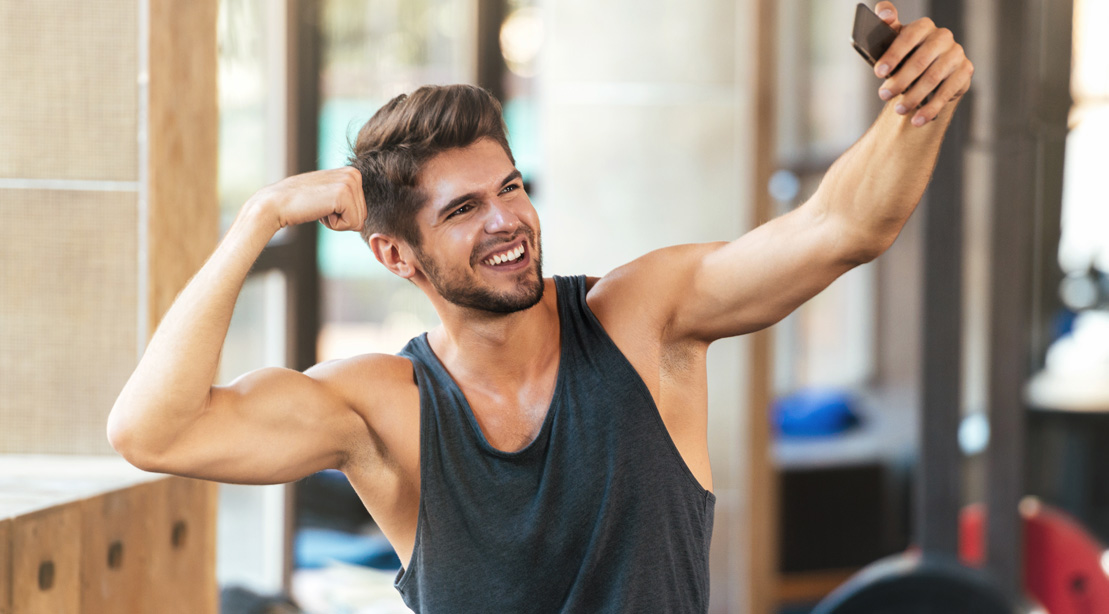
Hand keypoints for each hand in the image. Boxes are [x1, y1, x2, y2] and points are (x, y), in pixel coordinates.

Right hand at [248, 167, 366, 231]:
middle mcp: (354, 174)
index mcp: (353, 173)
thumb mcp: (329, 194)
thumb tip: (362, 220)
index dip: (342, 215)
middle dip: (341, 219)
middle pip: (363, 216)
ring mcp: (350, 182)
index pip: (362, 210)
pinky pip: (353, 224)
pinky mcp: (344, 195)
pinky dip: (335, 225)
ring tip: (319, 207)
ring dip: (337, 222)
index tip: (323, 204)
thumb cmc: (301, 203)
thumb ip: (346, 199)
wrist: (277, 203)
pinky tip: (319, 211)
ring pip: (359, 221)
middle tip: (320, 207)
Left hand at [871, 1, 973, 126]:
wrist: (926, 77)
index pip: (908, 36)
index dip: (893, 54)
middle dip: (900, 81)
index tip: (878, 72)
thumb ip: (885, 28)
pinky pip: (947, 92)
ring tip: (899, 110)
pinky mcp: (965, 72)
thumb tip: (884, 12)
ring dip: (913, 97)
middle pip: (920, 60)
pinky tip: (917, 120)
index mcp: (923, 26)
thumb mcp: (892, 44)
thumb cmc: (904, 58)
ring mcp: (956, 54)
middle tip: (884, 95)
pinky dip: (930, 108)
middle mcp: (943, 37)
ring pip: (933, 78)